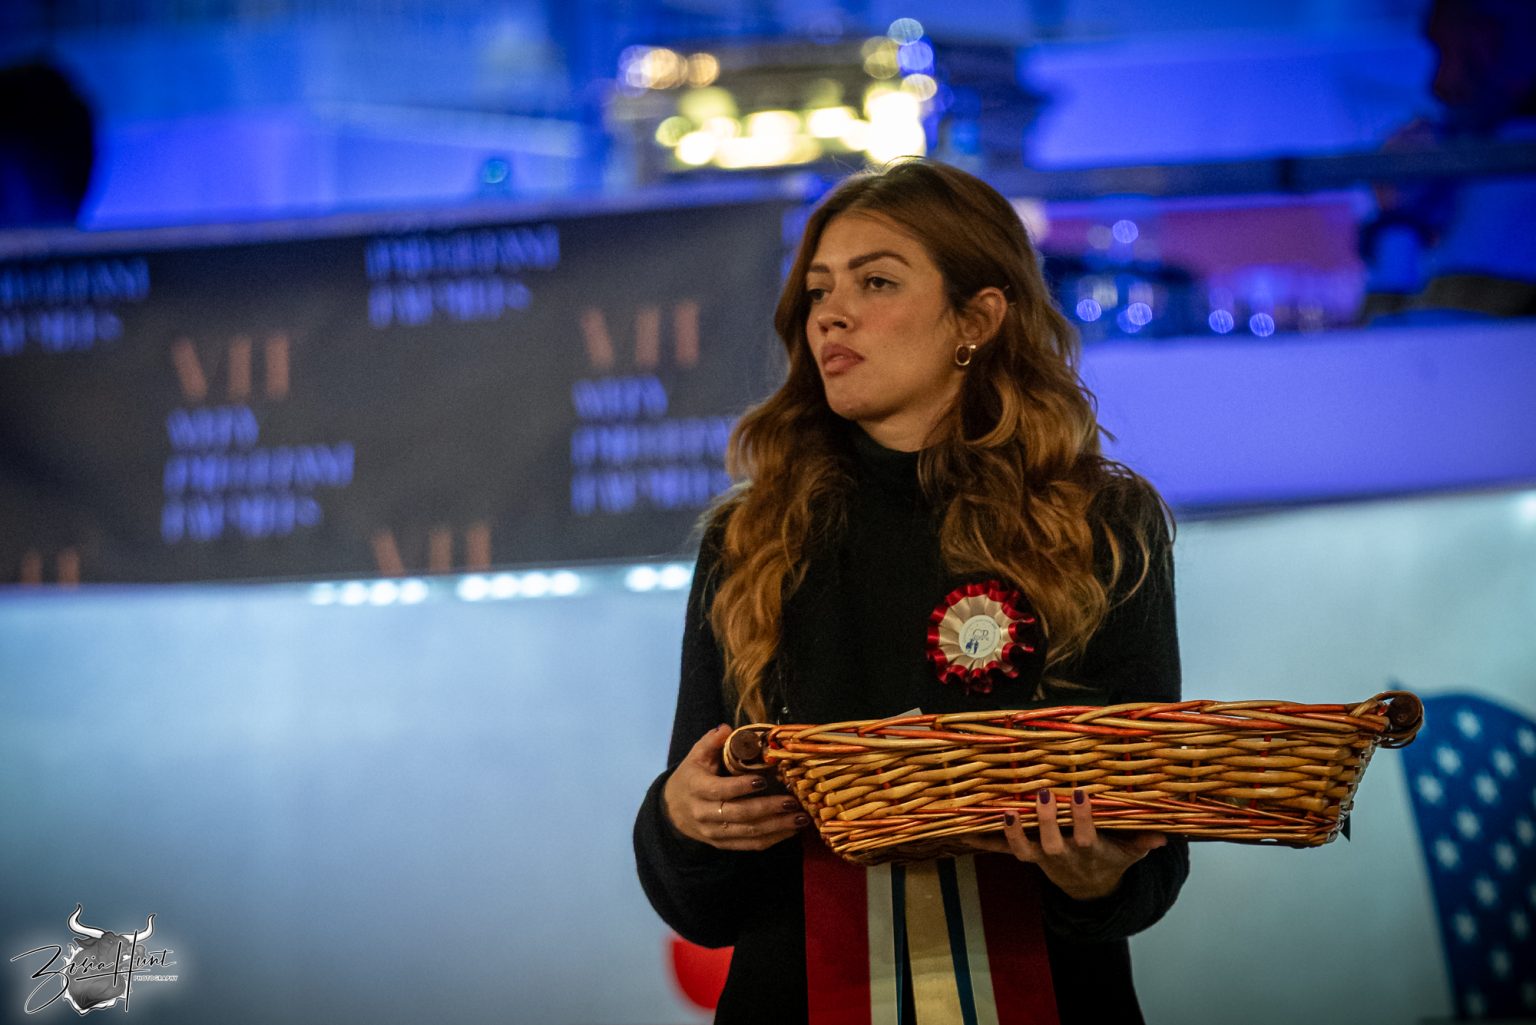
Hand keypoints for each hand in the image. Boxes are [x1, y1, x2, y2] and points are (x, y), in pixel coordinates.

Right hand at [663, 725, 810, 850]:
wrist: (673, 811)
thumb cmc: (690, 778)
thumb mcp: (695, 756)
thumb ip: (711, 742)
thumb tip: (727, 728)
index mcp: (697, 788)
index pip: (720, 790)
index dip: (740, 787)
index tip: (762, 780)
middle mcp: (705, 814)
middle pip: (739, 814)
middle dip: (768, 808)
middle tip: (792, 802)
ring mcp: (715, 833)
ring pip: (748, 832)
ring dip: (777, 827)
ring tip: (800, 819)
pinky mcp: (724, 844)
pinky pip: (750, 845)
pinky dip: (773, 839)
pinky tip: (791, 831)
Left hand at [967, 788, 1166, 900]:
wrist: (1088, 890)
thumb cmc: (1109, 860)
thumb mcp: (1128, 854)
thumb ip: (1142, 843)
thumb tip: (1162, 837)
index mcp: (1088, 851)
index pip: (1086, 836)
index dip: (1082, 818)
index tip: (1080, 793)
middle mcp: (1062, 856)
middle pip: (1051, 843)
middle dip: (1046, 820)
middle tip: (1042, 793)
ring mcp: (1041, 858)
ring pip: (1023, 851)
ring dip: (1013, 833)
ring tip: (1006, 812)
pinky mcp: (1025, 856)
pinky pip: (1001, 851)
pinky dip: (982, 841)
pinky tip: (963, 831)